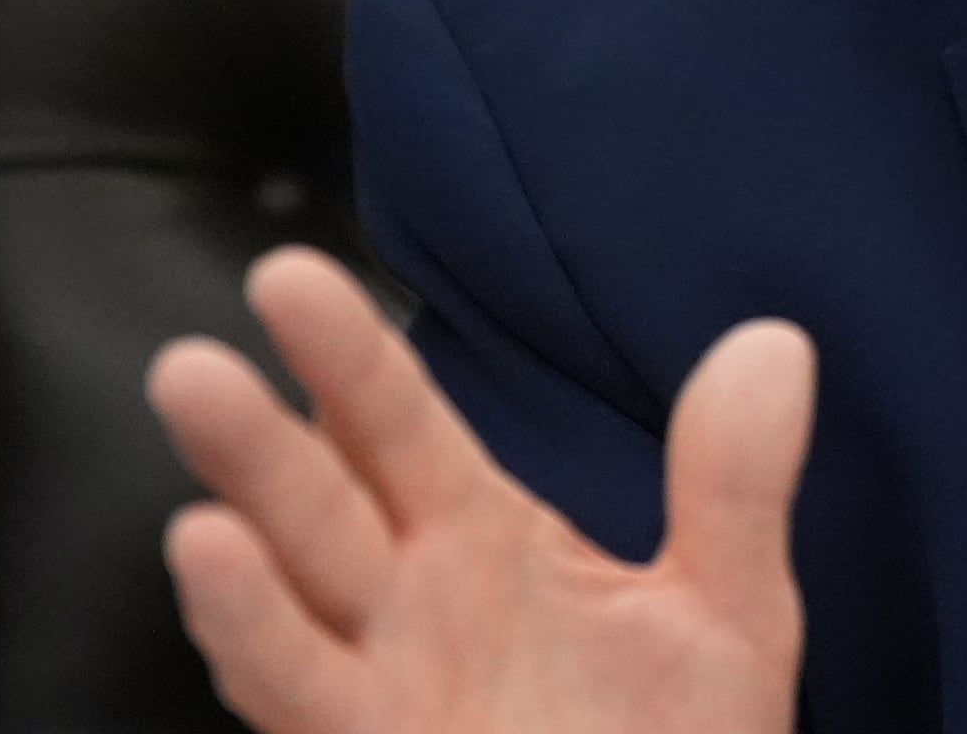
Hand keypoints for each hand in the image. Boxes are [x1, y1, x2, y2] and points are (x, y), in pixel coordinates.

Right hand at [146, 248, 812, 733]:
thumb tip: (774, 342)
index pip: (397, 427)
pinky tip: (226, 599)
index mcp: (477, 542)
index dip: (346, 356)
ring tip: (200, 515)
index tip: (290, 277)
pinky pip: (303, 707)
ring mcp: (380, 697)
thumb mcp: (728, 612)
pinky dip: (261, 652)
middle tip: (192, 367)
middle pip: (316, 510)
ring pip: (287, 619)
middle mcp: (406, 612)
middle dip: (253, 446)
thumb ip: (732, 484)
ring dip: (236, 572)